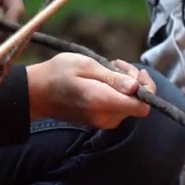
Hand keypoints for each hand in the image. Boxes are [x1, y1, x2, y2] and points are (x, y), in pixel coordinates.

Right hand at [26, 53, 151, 128]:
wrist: (37, 92)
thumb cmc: (58, 72)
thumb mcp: (85, 65)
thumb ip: (112, 78)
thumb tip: (136, 88)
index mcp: (102, 102)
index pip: (141, 107)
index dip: (147, 89)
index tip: (138, 73)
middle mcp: (105, 117)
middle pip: (137, 104)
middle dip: (134, 82)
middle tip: (118, 63)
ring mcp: (102, 121)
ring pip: (129, 104)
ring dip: (126, 85)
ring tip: (110, 67)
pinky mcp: (99, 120)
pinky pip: (118, 106)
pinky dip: (117, 92)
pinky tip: (105, 78)